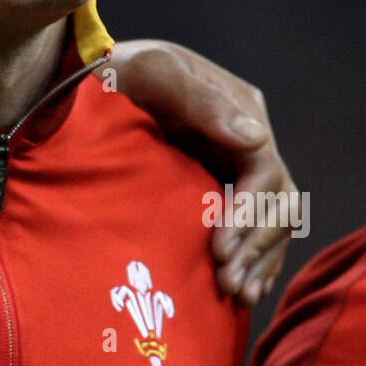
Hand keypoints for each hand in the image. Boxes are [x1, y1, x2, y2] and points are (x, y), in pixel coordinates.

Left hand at [101, 39, 296, 306]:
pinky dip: (254, 258)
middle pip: (276, 200)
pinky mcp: (219, 182)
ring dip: (258, 259)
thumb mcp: (155, 72)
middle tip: (227, 284)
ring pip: (271, 219)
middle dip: (255, 245)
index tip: (219, 250)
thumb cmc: (119, 71)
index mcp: (239, 107)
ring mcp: (235, 161)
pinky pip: (252, 226)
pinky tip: (244, 290)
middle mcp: (247, 137)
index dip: (249, 214)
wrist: (90, 81)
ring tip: (235, 295)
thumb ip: (201, 101)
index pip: (265, 170)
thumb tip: (256, 139)